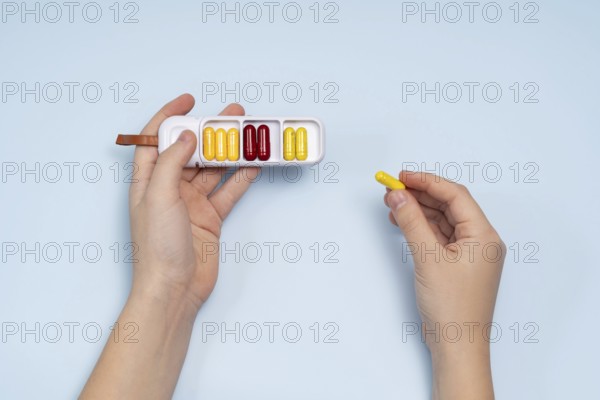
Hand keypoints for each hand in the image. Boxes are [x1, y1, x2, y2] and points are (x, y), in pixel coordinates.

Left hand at [129, 93, 258, 312]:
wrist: (174, 288)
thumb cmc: (157, 247)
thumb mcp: (158, 197)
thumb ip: (172, 162)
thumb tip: (188, 136)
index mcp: (148, 181)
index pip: (156, 140)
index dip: (170, 116)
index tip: (189, 101)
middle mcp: (169, 189)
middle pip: (191, 151)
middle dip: (210, 131)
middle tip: (232, 115)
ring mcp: (192, 203)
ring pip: (214, 169)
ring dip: (231, 152)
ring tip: (249, 135)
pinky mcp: (211, 217)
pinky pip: (229, 191)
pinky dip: (242, 178)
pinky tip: (255, 164)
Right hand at [384, 171, 504, 399]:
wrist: (456, 345)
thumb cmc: (452, 308)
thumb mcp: (428, 258)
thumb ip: (411, 221)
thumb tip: (397, 195)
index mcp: (483, 235)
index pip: (455, 196)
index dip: (427, 181)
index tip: (402, 176)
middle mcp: (480, 241)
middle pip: (449, 205)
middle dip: (420, 194)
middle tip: (392, 187)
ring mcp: (469, 253)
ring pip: (442, 220)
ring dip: (418, 210)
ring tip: (392, 202)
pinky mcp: (457, 264)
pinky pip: (439, 236)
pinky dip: (420, 227)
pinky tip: (402, 221)